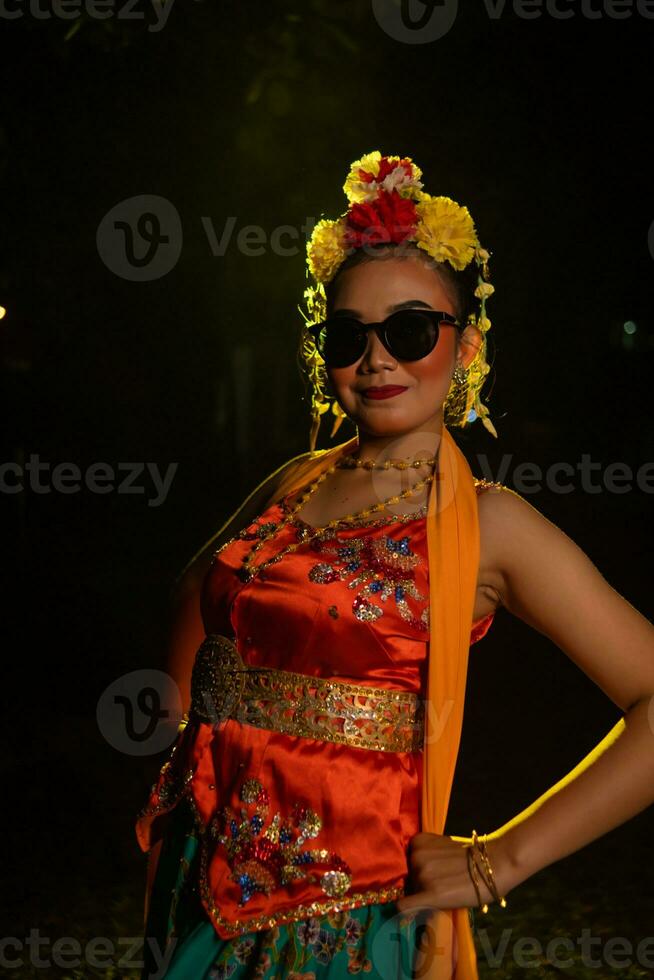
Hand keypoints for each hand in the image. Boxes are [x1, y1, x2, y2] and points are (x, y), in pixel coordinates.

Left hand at [395, 831, 515, 914]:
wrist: (494, 865)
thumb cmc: (469, 857)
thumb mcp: (442, 846)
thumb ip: (425, 854)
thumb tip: (412, 873)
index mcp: (418, 842)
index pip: (404, 862)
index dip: (414, 871)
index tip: (424, 877)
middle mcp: (416, 856)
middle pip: (408, 878)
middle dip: (418, 883)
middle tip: (440, 884)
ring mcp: (423, 875)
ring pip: (411, 892)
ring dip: (422, 895)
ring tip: (444, 891)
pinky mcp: (432, 895)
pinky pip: (405, 907)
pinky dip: (404, 912)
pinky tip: (410, 914)